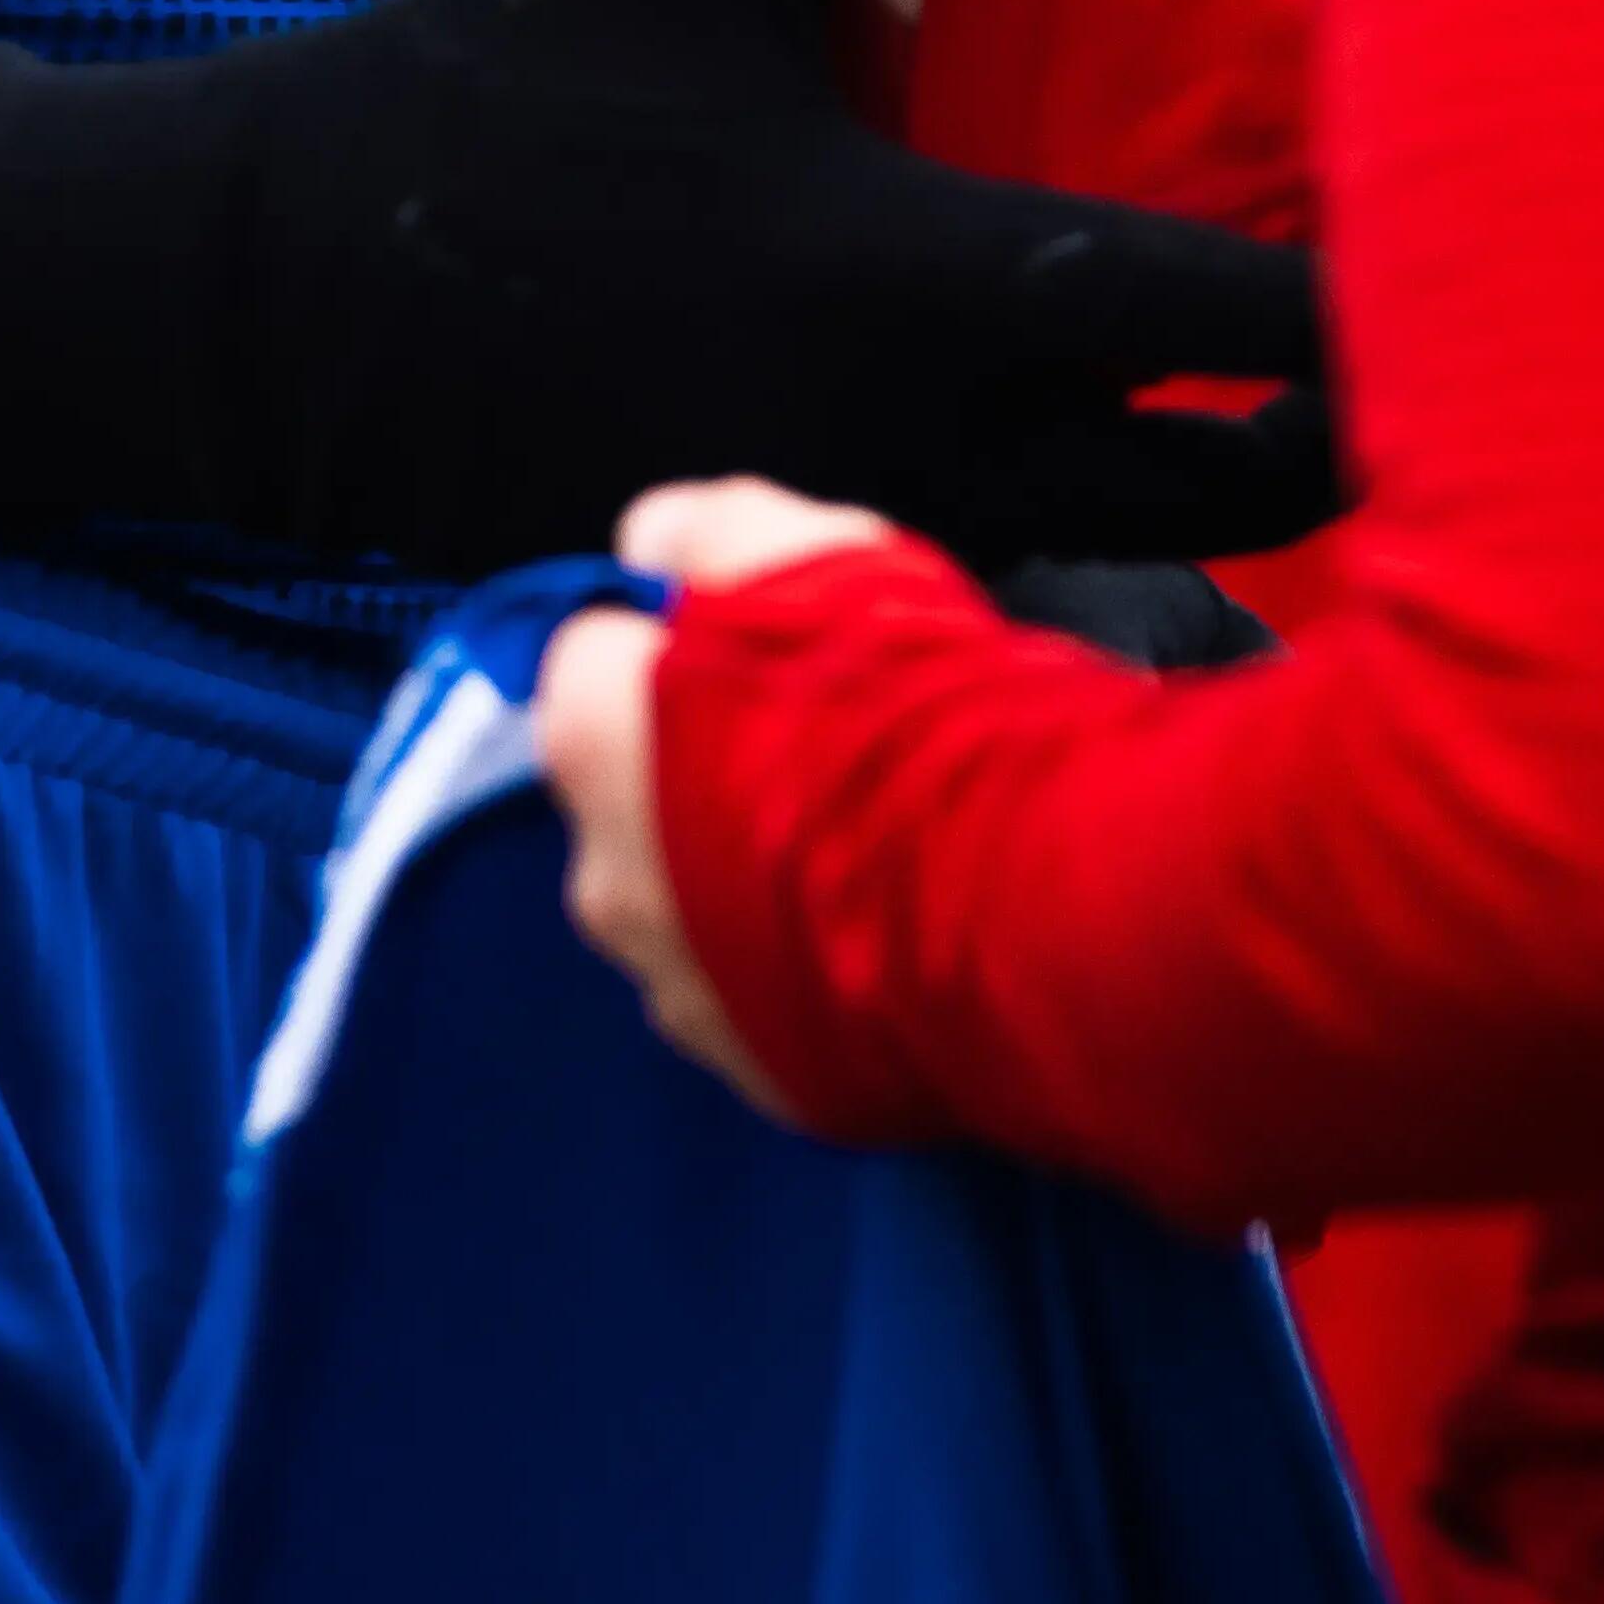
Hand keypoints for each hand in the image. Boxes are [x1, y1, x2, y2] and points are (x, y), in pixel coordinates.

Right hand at [0, 0, 1341, 578]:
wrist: (278, 293)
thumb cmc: (514, 69)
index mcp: (928, 282)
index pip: (1231, 323)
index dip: (1371, 298)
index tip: (1467, 262)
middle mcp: (921, 447)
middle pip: (1226, 494)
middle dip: (1332, 429)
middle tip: (1420, 363)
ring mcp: (851, 538)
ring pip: (1117, 549)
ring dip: (1202, 484)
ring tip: (1279, 398)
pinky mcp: (781, 585)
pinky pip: (987, 580)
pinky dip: (1066, 531)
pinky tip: (1085, 447)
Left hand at [535, 476, 894, 1113]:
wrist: (1013, 895)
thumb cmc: (900, 705)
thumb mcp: (807, 548)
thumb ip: (704, 530)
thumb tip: (651, 543)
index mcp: (595, 742)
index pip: (590, 666)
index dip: (673, 646)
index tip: (749, 648)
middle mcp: (606, 878)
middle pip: (636, 801)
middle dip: (702, 773)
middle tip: (822, 748)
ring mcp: (680, 990)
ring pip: (694, 911)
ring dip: (749, 878)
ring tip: (869, 846)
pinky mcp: (759, 1074)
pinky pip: (762, 999)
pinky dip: (804, 966)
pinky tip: (887, 928)